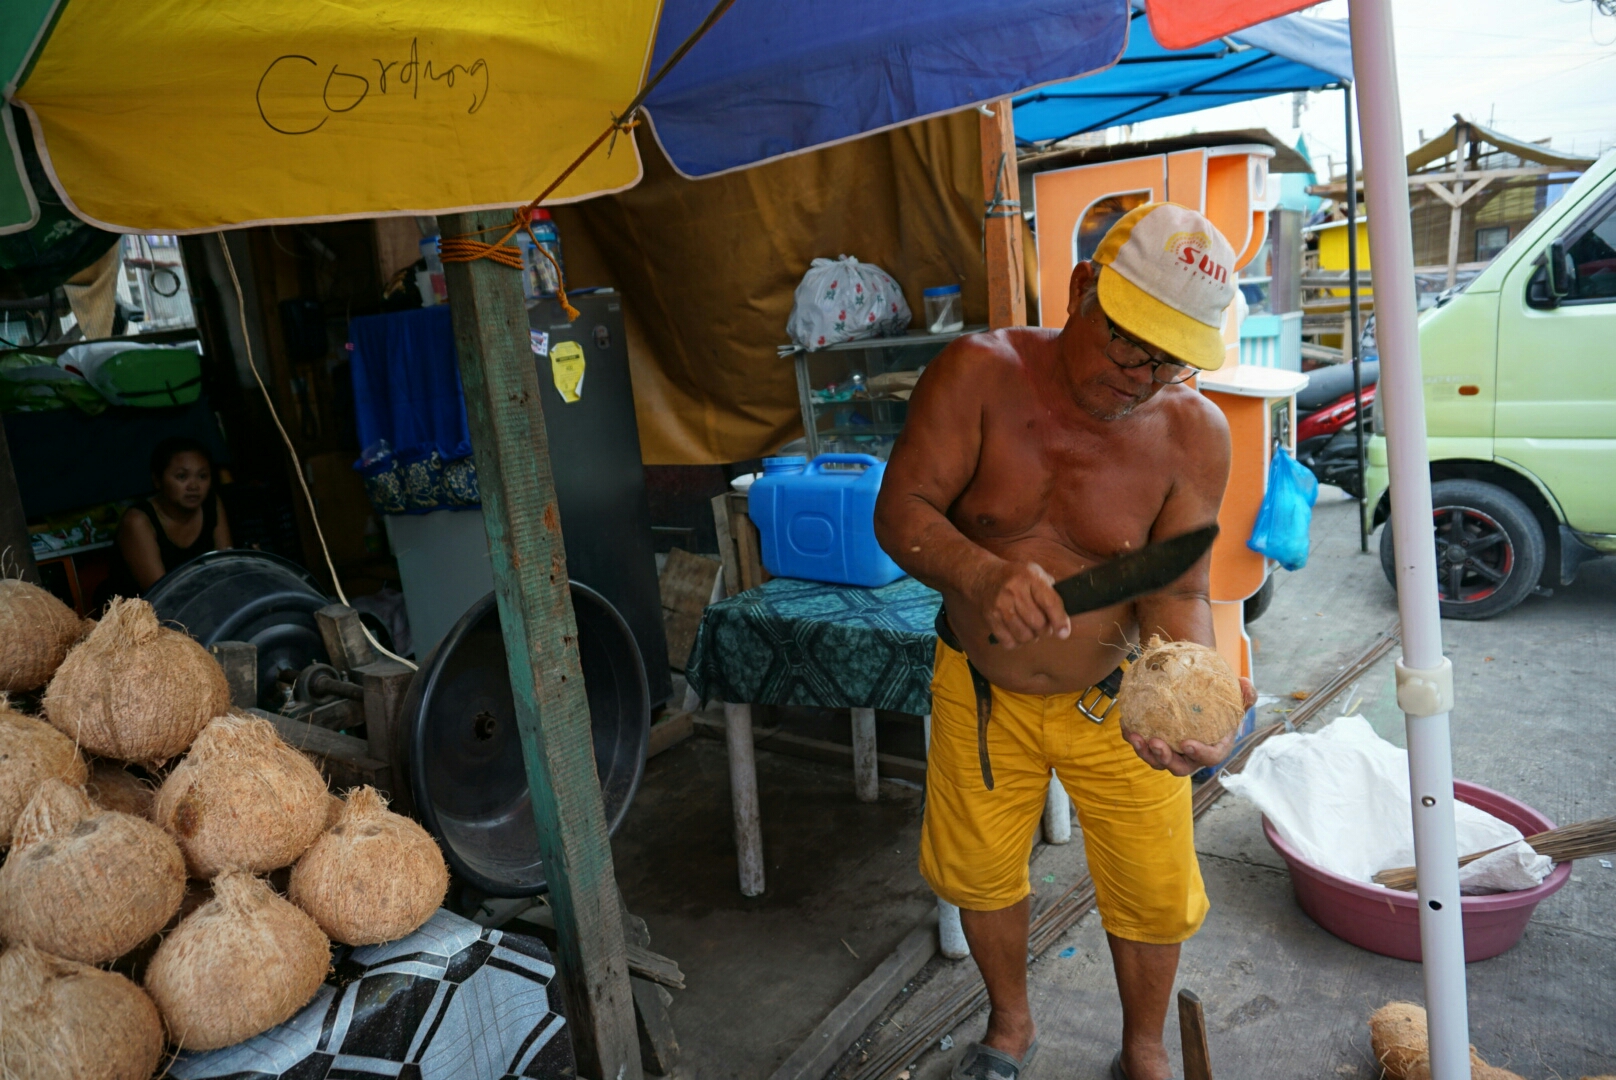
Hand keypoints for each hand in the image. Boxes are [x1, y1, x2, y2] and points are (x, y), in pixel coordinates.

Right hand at [970, 560, 1069, 648]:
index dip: (1060, 621)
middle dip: (1045, 629)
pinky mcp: (990, 618)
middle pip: (1038, 623)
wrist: (984, 577)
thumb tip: (1062, 621)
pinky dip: (1017, 642)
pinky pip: (1009, 642)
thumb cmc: (1016, 577)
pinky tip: (1017, 632)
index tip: (1064, 633)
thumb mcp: (1035, 573)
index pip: (1049, 603)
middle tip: (1044, 625)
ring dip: (1032, 637)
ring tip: (1031, 629)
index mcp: (1029, 577)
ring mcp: (1000, 605)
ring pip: (1024, 636)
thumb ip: (1051, 593)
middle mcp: (1014, 591)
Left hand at [1124, 676, 1257, 775]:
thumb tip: (1245, 683)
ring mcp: (1173, 752)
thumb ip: (1245, 693)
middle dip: (1165, 759)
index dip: (1200, 754)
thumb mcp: (1236, 695)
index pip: (1211, 758)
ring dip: (1144, 752)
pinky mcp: (1156, 744)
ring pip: (1157, 761)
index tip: (1187, 743)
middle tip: (1155, 742)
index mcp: (1215, 747)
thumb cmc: (1221, 699)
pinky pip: (1143, 745)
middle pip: (1179, 767)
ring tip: (1135, 736)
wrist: (1201, 696)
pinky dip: (1132, 737)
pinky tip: (1126, 723)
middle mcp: (1192, 755)